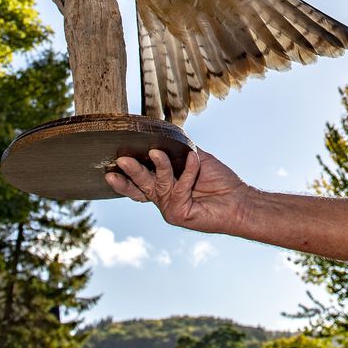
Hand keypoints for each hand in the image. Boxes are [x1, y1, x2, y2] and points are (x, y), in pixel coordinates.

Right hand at [105, 147, 251, 234]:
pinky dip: (188, 172)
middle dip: (130, 172)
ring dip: (158, 167)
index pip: (138, 182)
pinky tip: (195, 159)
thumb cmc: (219, 180)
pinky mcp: (179, 214)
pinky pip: (180, 188)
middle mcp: (162, 199)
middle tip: (120, 159)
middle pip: (141, 185)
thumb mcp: (195, 158)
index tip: (109, 166)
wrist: (238, 199)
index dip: (123, 177)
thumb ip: (179, 149)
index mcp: (163, 187)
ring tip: (155, 153)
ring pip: (157, 185)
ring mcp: (169, 208)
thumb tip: (165, 133)